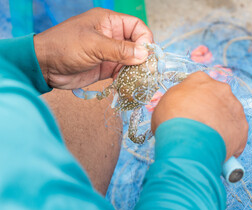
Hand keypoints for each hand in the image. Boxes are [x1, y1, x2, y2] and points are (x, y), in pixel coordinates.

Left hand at [34, 8, 152, 89]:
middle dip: (143, 57)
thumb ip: (120, 50)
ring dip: (137, 70)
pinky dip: (128, 79)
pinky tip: (129, 85)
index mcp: (109, 22)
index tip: (146, 54)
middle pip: (138, 44)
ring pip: (132, 60)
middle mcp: (112, 36)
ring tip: (139, 81)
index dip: (145, 39)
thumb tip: (144, 54)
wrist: (43, 66)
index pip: (137, 27)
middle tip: (147, 70)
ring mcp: (109, 53)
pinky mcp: (106, 68)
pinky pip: (123, 72)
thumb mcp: (93, 45)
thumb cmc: (64, 47)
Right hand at [151, 72, 248, 159]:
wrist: (189, 141)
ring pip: (229, 115)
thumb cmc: (171, 121)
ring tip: (209, 140)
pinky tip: (218, 149)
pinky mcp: (243, 125)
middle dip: (210, 111)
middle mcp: (221, 89)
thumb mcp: (164, 104)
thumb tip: (179, 108)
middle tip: (200, 126)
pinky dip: (229, 141)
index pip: (199, 86)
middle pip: (217, 99)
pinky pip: (236, 133)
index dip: (194, 100)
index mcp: (200, 80)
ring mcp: (234, 107)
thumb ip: (176, 101)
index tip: (191, 111)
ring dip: (221, 125)